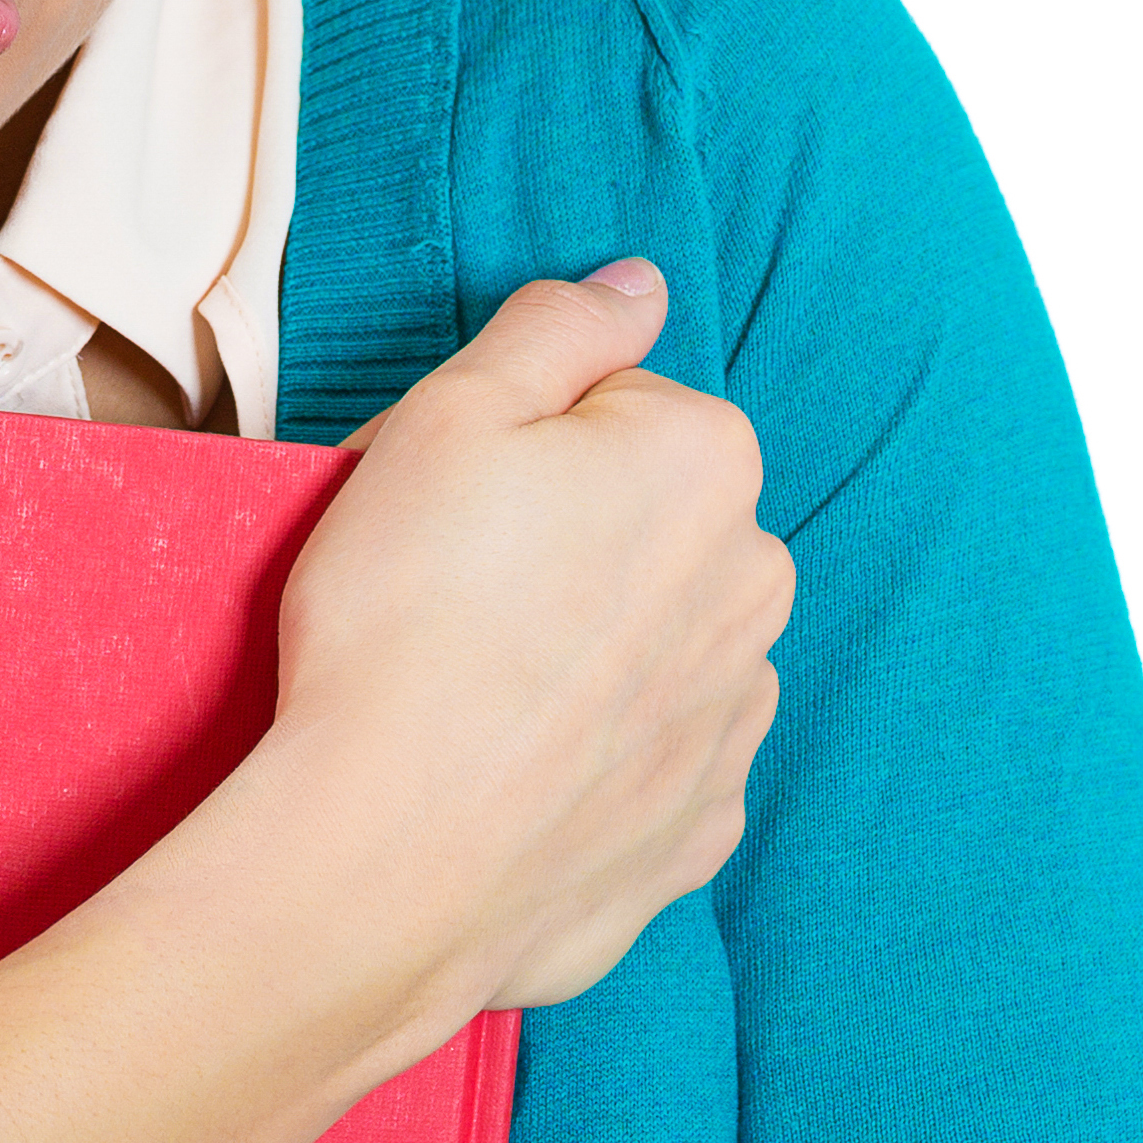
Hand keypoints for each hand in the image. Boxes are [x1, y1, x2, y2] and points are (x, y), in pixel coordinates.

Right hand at [269, 263, 791, 1018]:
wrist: (386, 857)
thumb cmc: (405, 620)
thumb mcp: (449, 414)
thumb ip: (559, 326)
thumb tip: (638, 285)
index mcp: (708, 464)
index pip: (619, 408)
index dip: (519, 444)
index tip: (453, 499)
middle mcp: (756, 587)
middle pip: (650, 525)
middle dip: (568, 543)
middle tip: (449, 590)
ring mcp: (736, 720)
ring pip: (656, 644)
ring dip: (587, 653)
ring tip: (472, 691)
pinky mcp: (699, 831)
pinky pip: (649, 763)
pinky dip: (589, 763)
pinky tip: (507, 771)